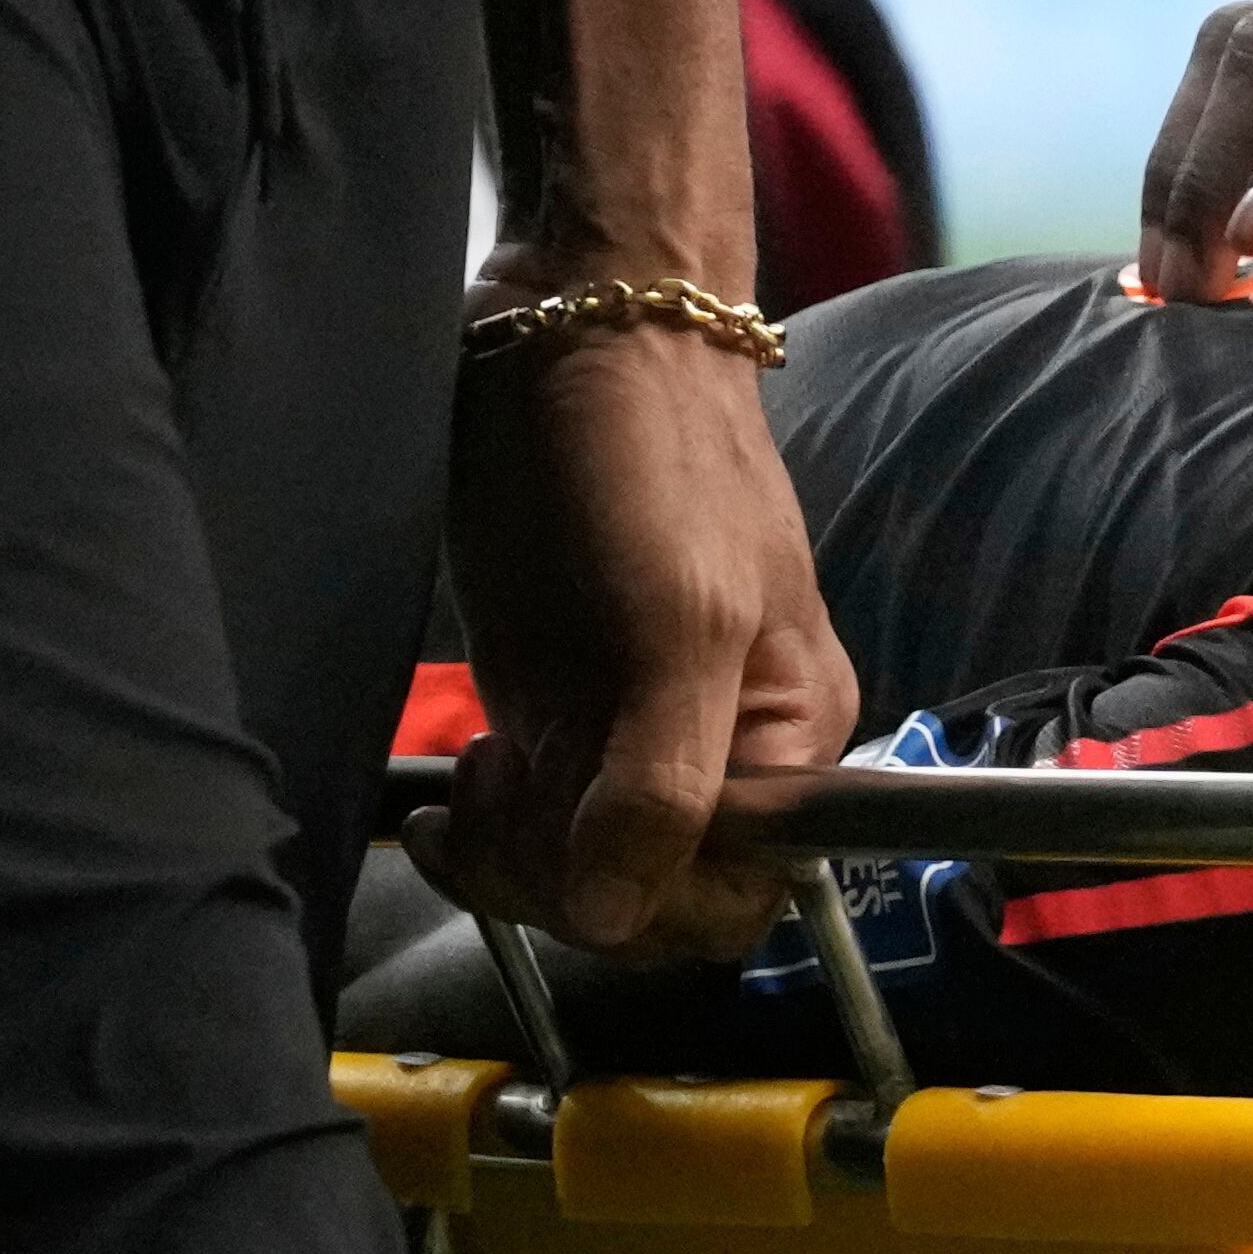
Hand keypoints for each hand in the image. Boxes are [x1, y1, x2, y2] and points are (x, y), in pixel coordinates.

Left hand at [424, 318, 857, 957]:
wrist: (573, 339)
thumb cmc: (647, 460)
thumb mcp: (679, 618)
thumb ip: (664, 778)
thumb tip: (613, 914)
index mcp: (788, 735)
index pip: (737, 894)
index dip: (648, 897)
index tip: (572, 841)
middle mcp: (722, 750)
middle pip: (653, 899)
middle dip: (566, 879)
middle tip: (503, 804)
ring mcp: (633, 732)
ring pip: (581, 874)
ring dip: (513, 858)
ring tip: (477, 786)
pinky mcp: (562, 711)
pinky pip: (535, 826)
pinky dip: (488, 833)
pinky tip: (464, 787)